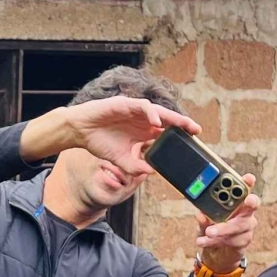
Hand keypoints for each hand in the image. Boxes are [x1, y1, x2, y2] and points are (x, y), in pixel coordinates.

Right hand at [19, 97, 199, 163]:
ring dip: (171, 118)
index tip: (193, 141)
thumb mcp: (120, 160)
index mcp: (142, 131)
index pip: (165, 131)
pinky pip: (143, 106)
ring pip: (159, 111)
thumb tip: (152, 172)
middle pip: (167, 120)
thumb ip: (135, 167)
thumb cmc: (99, 142)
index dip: (179, 135)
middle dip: (182, 124)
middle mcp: (142, 120)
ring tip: (182, 126)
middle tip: (196, 131)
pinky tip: (156, 122)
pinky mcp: (125, 104)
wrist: (80, 131)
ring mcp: (135, 111)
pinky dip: (151, 113)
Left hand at [196, 175, 259, 274]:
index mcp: (236, 202)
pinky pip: (231, 241)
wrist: (216, 253)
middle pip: (250, 206)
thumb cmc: (212, 228)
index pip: (244, 189)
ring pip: (238, 226)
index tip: (248, 177)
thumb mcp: (205, 220)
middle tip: (247, 200)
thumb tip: (200, 214)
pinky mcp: (243, 241)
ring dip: (222, 229)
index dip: (248, 182)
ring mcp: (246, 227)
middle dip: (249, 202)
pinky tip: (203, 241)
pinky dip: (215, 241)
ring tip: (208, 232)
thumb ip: (204, 217)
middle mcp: (245, 212)